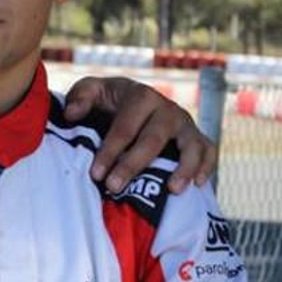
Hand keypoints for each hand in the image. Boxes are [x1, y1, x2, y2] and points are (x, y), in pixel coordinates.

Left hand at [62, 77, 216, 194]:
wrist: (136, 101)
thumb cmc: (110, 100)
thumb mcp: (93, 91)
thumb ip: (80, 96)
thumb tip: (72, 114)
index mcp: (141, 97)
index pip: (125, 127)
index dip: (110, 151)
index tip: (96, 174)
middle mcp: (167, 109)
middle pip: (153, 139)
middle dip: (133, 165)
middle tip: (114, 187)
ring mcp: (185, 125)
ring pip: (190, 146)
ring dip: (184, 168)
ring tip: (172, 190)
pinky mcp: (198, 138)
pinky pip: (209, 151)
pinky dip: (207, 167)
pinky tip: (198, 186)